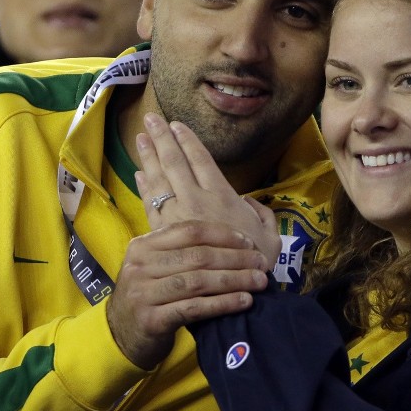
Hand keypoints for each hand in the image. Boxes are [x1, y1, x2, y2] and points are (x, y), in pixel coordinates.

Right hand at [106, 220, 268, 370]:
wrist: (121, 335)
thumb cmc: (150, 296)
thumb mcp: (156, 266)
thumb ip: (182, 250)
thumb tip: (233, 238)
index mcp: (143, 245)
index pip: (189, 231)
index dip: (223, 235)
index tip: (249, 242)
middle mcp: (140, 265)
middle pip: (198, 256)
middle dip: (236, 259)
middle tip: (262, 263)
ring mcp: (143, 293)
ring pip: (198, 281)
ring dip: (234, 280)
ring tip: (259, 282)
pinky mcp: (152, 320)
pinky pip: (195, 308)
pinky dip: (223, 304)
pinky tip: (244, 302)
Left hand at [135, 112, 281, 267]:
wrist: (230, 292)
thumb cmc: (255, 263)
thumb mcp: (271, 235)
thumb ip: (260, 212)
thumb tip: (248, 202)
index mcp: (222, 196)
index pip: (200, 159)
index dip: (187, 140)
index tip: (175, 124)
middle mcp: (196, 201)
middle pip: (174, 162)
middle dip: (161, 138)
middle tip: (150, 118)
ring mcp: (177, 217)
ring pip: (158, 180)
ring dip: (148, 157)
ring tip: (140, 137)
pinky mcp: (164, 234)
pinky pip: (150, 204)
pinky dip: (144, 187)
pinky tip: (139, 174)